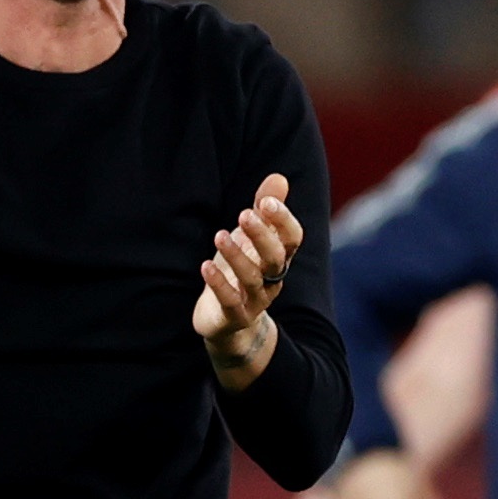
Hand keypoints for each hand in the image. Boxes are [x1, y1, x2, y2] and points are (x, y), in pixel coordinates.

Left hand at [193, 173, 298, 388]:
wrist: (227, 321)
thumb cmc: (240, 270)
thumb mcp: (249, 239)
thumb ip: (264, 210)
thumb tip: (278, 178)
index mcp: (279, 256)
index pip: (292, 238)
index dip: (283, 220)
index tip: (266, 202)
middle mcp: (272, 278)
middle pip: (275, 257)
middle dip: (261, 235)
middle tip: (243, 213)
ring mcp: (255, 299)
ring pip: (253, 278)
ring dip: (237, 256)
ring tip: (219, 236)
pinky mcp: (234, 315)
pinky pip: (230, 301)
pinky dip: (219, 284)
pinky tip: (205, 267)